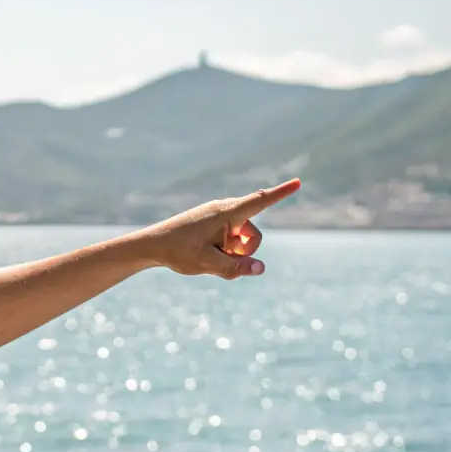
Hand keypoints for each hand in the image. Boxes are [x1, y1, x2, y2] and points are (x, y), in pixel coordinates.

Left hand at [137, 179, 300, 279]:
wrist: (152, 245)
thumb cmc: (178, 251)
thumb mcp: (207, 263)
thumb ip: (234, 267)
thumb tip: (261, 268)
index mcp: (226, 213)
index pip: (259, 201)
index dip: (280, 194)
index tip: (298, 183)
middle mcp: (225, 210)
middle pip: (254, 234)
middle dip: (244, 251)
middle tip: (219, 257)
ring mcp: (220, 217)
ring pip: (243, 240)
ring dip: (233, 252)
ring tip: (208, 255)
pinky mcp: (215, 224)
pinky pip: (232, 239)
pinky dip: (225, 250)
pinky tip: (205, 253)